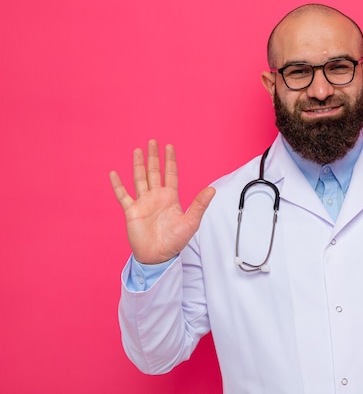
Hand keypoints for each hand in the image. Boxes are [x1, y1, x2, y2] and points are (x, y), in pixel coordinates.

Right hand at [109, 140, 214, 263]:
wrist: (159, 256)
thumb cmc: (175, 241)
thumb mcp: (191, 221)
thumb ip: (200, 204)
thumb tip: (212, 189)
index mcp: (171, 197)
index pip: (170, 174)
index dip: (170, 160)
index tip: (169, 146)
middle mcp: (156, 197)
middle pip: (154, 172)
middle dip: (153, 157)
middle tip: (152, 141)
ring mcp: (143, 203)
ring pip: (139, 179)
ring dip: (138, 165)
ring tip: (137, 150)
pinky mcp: (132, 211)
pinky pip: (123, 195)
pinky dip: (118, 185)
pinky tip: (114, 174)